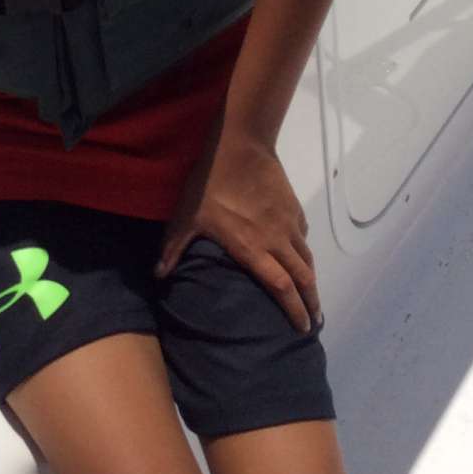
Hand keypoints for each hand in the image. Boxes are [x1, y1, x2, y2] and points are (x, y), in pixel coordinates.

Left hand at [156, 121, 319, 332]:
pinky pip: (303, 233)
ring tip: (313, 293)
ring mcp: (288, 223)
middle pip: (303, 278)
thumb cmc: (210, 183)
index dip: (294, 310)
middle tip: (315, 320)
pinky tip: (300, 251)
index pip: (281, 288)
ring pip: (307, 257)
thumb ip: (173, 247)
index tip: (302, 328)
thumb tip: (158, 275)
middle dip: (311, 302)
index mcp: (253, 249)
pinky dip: (303, 247)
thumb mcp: (187, 216)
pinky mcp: (293, 206)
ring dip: (311, 278)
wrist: (240, 144)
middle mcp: (276, 241)